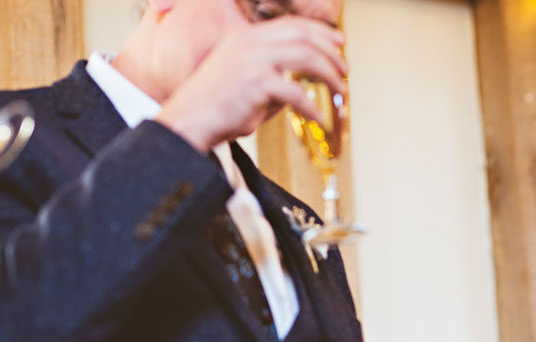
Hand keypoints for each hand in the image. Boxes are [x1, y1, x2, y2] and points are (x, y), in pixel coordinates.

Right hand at [156, 16, 346, 152]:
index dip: (320, 32)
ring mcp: (252, 60)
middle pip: (304, 36)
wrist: (190, 121)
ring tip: (339, 90)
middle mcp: (249, 42)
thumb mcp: (246, 80)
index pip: (292, 25)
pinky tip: (318, 117)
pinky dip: (311, 106)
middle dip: (331, 52)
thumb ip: (273, 75)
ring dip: (329, 74)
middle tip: (345, 70)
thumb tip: (306, 82)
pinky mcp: (256, 83)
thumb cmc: (217, 107)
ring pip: (306, 57)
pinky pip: (296, 92)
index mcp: (245, 36)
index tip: (339, 44)